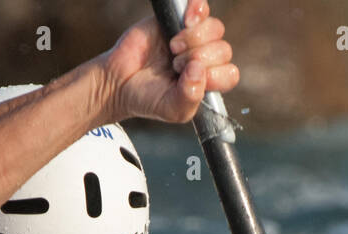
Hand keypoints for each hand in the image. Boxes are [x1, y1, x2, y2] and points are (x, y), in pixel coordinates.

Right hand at [96, 0, 238, 124]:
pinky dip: (198, 10)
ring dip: (195, 38)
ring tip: (173, 47)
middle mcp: (205, 59)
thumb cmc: (147, 99)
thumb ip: (190, 97)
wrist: (118, 81)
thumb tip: (199, 70)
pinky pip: (201, 7)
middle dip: (199, 58)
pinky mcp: (179, 18)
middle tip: (175, 65)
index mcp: (208, 83)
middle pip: (223, 50)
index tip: (190, 78)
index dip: (215, 75)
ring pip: (215, 28)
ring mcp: (193, 38)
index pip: (230, 74)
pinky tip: (186, 21)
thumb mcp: (172, 110)